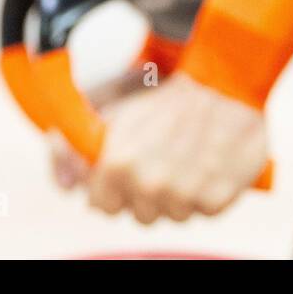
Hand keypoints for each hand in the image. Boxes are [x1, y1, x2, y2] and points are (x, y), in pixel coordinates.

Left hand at [50, 71, 267, 223]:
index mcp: (118, 164)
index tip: (132, 166)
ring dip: (181, 194)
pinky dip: (210, 193)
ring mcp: (186, 195)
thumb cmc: (166, 89)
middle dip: (149, 191)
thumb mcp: (110, 107)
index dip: (114, 187)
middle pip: (140, 214)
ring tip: (191, 157)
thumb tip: (67, 186)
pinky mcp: (219, 199)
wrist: (225, 78)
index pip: (103, 205)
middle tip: (166, 156)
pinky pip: (205, 212)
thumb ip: (71, 147)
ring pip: (174, 215)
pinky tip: (212, 163)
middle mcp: (150, 185)